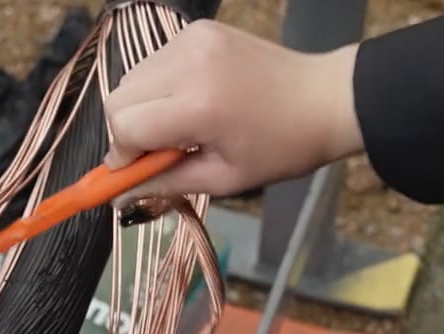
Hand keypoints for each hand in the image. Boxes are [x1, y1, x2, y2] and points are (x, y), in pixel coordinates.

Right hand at [105, 22, 361, 198]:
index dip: (122, 155)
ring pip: (132, 77)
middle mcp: (188, 63)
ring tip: (180, 125)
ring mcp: (192, 40)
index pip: (125, 126)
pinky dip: (159, 85)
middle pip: (119, 98)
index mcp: (198, 105)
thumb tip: (119, 195)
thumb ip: (165, 183)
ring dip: (142, 107)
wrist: (324, 98)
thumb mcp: (224, 179)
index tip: (135, 172)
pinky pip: (155, 61)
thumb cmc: (280, 148)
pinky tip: (191, 99)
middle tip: (158, 151)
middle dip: (127, 131)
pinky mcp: (198, 29)